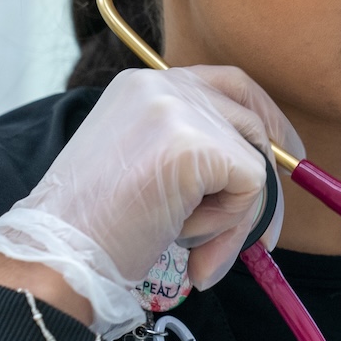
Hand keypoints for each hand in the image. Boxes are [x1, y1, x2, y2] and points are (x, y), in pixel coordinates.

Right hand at [0, 66, 301, 336]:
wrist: (58, 257)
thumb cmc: (92, 232)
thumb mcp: (141, 170)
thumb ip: (189, 155)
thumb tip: (259, 174)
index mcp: (141, 87)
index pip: (225, 84)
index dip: (261, 120)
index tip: (282, 156)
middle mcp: (162, 86)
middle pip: (250, 117)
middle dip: (264, 179)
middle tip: (266, 236)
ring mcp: (180, 110)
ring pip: (252, 159)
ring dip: (233, 216)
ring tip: (188, 244)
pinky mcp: (198, 144)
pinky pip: (252, 185)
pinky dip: (230, 224)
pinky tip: (183, 238)